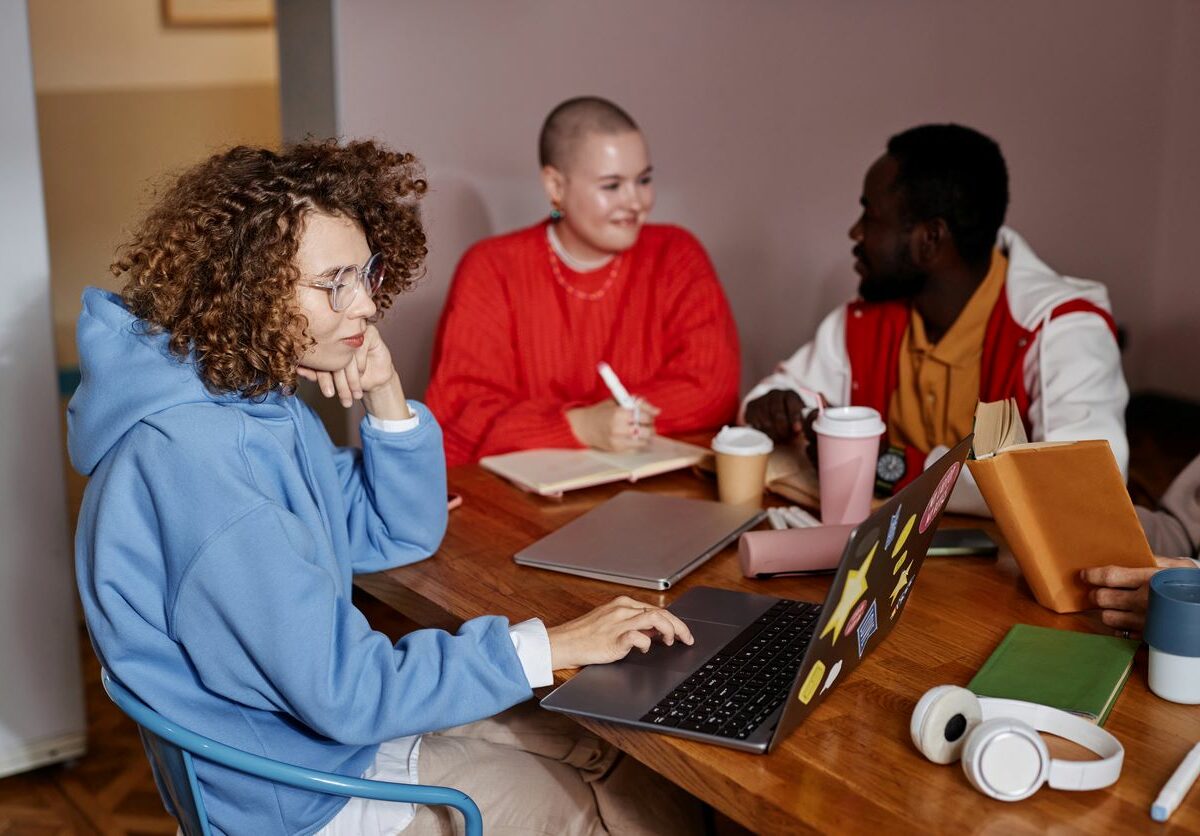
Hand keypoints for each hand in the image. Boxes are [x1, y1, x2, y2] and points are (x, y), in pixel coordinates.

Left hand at [297, 324, 409, 418]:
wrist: (375, 378)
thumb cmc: (351, 378)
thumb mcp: (332, 378)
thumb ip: (315, 373)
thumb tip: (298, 370)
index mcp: (327, 342)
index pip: (322, 358)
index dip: (324, 377)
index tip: (328, 394)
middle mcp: (340, 334)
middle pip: (337, 356)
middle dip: (339, 381)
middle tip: (342, 398)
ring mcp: (355, 331)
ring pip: (350, 354)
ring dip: (351, 376)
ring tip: (354, 392)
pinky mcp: (371, 332)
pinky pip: (362, 347)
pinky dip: (360, 363)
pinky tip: (361, 373)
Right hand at [547, 596, 693, 669]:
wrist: (564, 642)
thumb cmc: (585, 635)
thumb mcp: (611, 623)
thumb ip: (633, 624)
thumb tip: (656, 632)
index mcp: (623, 604)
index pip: (657, 608)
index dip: (674, 621)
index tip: (682, 633)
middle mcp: (623, 609)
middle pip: (661, 612)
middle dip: (679, 626)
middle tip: (687, 639)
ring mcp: (618, 622)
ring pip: (655, 619)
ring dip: (669, 631)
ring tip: (670, 643)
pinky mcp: (613, 638)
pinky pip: (638, 637)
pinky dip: (646, 643)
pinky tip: (644, 649)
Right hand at [566, 398, 659, 451]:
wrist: (585, 426)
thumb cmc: (604, 411)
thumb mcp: (618, 401)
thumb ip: (638, 403)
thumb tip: (657, 411)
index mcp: (617, 413)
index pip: (644, 416)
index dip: (649, 415)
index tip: (647, 414)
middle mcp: (617, 429)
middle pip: (646, 431)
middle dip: (650, 426)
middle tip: (646, 423)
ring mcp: (617, 441)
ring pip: (644, 442)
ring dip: (646, 436)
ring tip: (641, 430)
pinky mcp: (617, 450)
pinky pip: (637, 449)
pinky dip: (639, 443)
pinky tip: (634, 437)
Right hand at [744, 389, 808, 443]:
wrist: (772, 409)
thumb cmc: (790, 417)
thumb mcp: (800, 416)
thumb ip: (806, 422)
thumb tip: (808, 428)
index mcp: (790, 394)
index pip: (792, 403)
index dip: (795, 417)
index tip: (797, 429)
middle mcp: (775, 394)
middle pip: (777, 412)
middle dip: (782, 428)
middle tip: (785, 437)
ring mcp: (762, 399)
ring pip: (765, 419)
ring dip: (772, 432)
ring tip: (777, 437)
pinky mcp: (751, 406)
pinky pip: (754, 421)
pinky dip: (761, 430)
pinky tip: (767, 433)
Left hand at [1079, 556, 1197, 632]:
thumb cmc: (1192, 584)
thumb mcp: (1178, 566)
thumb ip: (1155, 559)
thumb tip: (1131, 554)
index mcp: (1151, 579)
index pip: (1110, 576)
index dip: (1092, 575)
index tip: (1084, 575)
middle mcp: (1146, 602)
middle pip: (1103, 598)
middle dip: (1095, 594)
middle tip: (1095, 591)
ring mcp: (1146, 622)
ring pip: (1108, 617)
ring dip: (1105, 610)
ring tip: (1110, 605)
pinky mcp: (1148, 637)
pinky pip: (1120, 633)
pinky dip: (1117, 626)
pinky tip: (1123, 618)